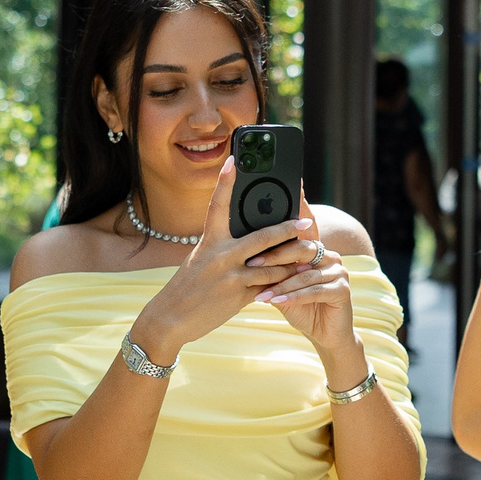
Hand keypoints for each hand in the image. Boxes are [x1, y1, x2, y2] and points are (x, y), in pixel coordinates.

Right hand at [126, 163, 319, 362]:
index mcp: (209, 241)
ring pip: (273, 265)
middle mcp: (220, 255)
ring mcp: (231, 276)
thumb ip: (223, 249)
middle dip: (288, 229)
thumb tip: (251, 243)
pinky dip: (282, 283)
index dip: (224, 181)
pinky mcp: (238, 296)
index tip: (233, 160)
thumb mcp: (201, 260)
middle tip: (307, 223)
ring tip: (310, 256)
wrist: (171, 318)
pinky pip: (268, 286)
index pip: (217, 205)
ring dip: (293, 262)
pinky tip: (294, 280)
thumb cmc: (187, 287)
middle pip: (263, 237)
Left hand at [257, 191, 358, 359]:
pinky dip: (292, 297)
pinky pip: (312, 291)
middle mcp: (329, 255)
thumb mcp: (280, 284)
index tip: (288, 187)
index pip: (301, 227)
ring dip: (280, 284)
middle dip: (274, 257)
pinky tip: (274, 302)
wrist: (324, 335)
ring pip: (304, 273)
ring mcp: (339, 270)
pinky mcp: (343, 289)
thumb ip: (270, 267)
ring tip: (258, 292)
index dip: (298, 205)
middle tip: (250, 264)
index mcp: (314, 249)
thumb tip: (243, 247)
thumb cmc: (298, 307)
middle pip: (300, 248)